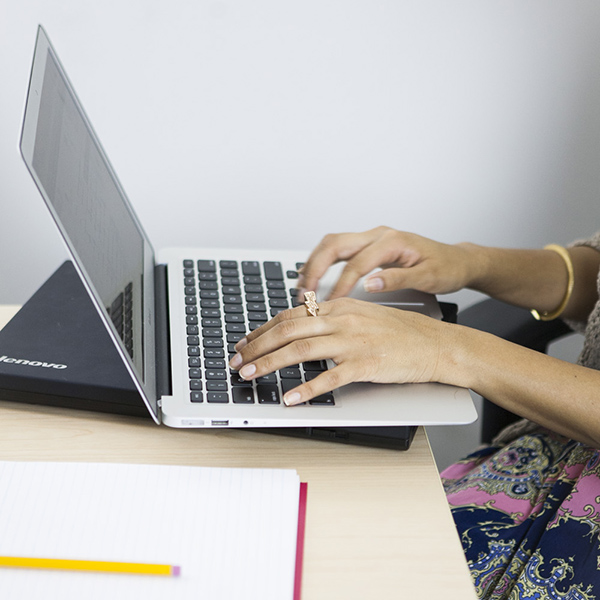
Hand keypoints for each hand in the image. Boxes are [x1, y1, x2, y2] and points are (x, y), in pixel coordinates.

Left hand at [228, 298, 450, 405]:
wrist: (436, 344)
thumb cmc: (401, 333)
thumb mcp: (362, 316)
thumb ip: (332, 320)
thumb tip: (301, 329)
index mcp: (339, 306)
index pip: (290, 315)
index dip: (262, 330)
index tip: (245, 342)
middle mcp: (342, 319)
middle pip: (288, 329)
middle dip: (256, 346)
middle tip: (237, 361)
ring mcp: (354, 341)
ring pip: (301, 349)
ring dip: (270, 364)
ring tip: (251, 375)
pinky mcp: (366, 364)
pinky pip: (329, 377)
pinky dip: (306, 389)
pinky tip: (291, 397)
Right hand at [298, 226, 475, 298]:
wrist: (458, 260)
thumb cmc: (446, 268)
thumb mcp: (427, 277)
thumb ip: (397, 280)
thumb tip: (369, 285)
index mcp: (392, 241)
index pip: (356, 263)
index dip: (339, 285)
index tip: (328, 304)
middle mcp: (379, 234)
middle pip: (335, 244)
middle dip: (315, 268)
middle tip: (304, 292)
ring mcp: (373, 238)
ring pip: (332, 243)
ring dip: (314, 262)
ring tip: (302, 285)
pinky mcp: (370, 245)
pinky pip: (339, 249)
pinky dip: (322, 261)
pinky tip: (314, 276)